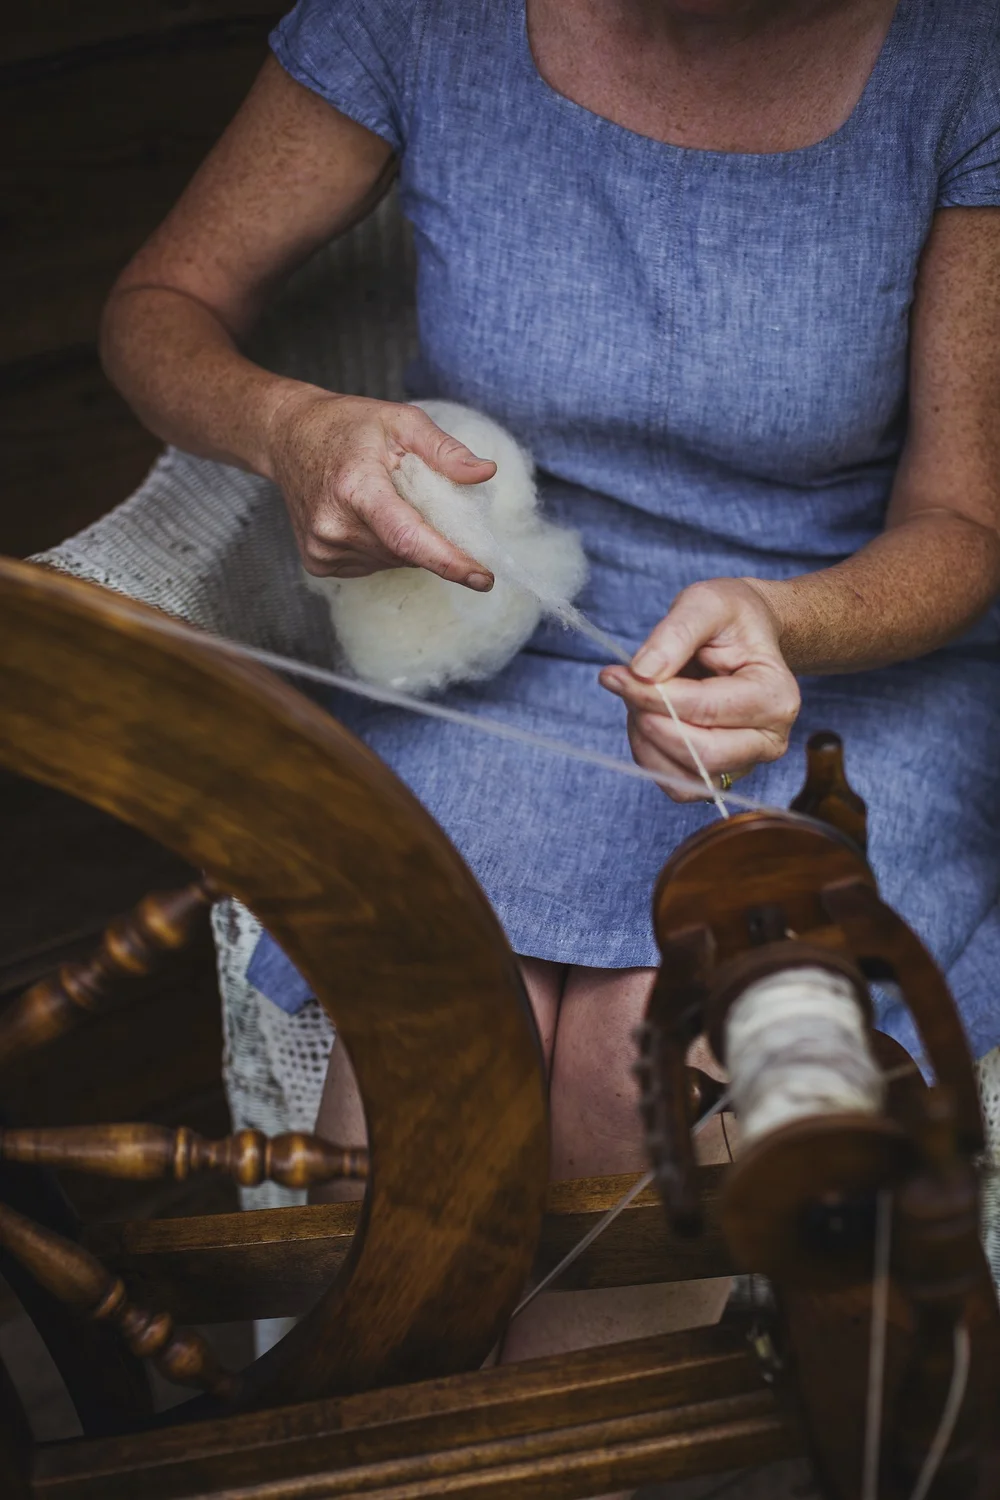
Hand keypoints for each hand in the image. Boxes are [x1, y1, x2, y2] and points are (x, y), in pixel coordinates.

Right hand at [265, 390, 497, 587]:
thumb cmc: (347, 426)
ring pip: (392, 561)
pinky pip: (372, 564)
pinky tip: (366, 518)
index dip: (449, 561)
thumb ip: (444, 450)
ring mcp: (322, 548)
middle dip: (429, 535)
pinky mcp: (318, 562)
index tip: (484, 579)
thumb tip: (486, 473)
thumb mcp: (401, 421)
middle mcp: (334, 525)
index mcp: (356, 488)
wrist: (288, 436)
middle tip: (419, 498)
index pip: (408, 537)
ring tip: (384, 501)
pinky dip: (384, 547)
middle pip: (407, 551)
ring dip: (405, 541)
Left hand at [598, 578, 800, 800]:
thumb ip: (677, 632)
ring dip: (647, 742)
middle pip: (702, 755)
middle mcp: (769, 739)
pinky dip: (651, 758)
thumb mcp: (706, 603)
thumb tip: (643, 672)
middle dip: (651, 723)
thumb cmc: (730, 619)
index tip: (615, 674)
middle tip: (624, 687)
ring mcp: (746, 762)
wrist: (741, 635)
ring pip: (686, 779)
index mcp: (776, 694)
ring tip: (638, 700)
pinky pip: (678, 786)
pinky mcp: (721, 775)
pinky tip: (646, 721)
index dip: (653, 696)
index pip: (707, 709)